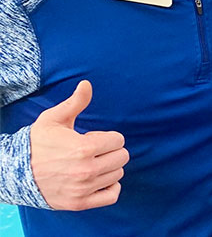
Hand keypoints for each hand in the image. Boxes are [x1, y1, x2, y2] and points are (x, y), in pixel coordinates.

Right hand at [29, 81, 128, 209]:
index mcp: (84, 148)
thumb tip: (87, 84)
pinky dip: (110, 187)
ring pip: (117, 174)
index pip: (119, 140)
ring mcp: (84, 188)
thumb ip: (75, 102)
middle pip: (122, 157)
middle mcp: (87, 170)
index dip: (106, 137)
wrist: (15, 171)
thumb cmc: (37, 143)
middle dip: (110, 151)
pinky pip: (112, 195)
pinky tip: (100, 178)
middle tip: (92, 152)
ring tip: (89, 164)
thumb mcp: (54, 119)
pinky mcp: (80, 203)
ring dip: (108, 167)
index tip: (90, 139)